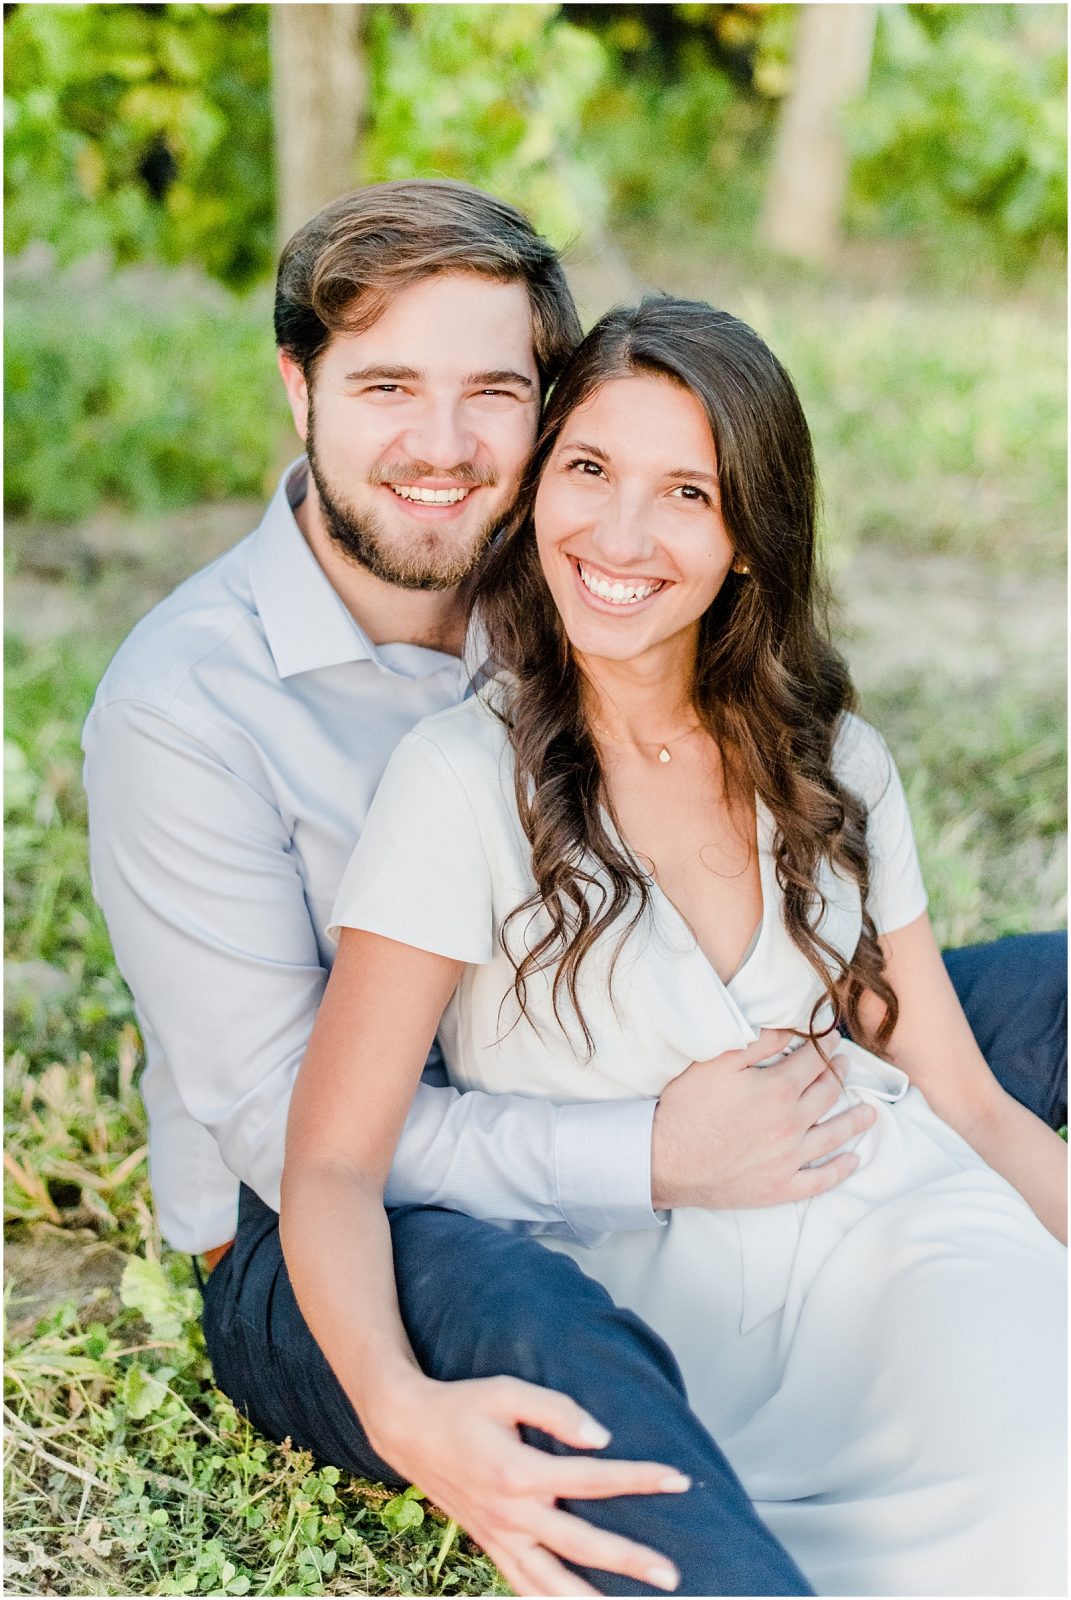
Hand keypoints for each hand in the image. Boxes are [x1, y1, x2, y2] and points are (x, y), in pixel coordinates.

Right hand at [366, 1372, 688, 1595]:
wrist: (409, 1431)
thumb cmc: (462, 1406)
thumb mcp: (507, 1391)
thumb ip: (556, 1411)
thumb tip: (601, 1438)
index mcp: (519, 1472)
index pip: (592, 1479)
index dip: (638, 1478)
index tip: (679, 1479)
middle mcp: (512, 1513)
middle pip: (582, 1545)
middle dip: (631, 1560)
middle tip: (673, 1574)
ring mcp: (500, 1537)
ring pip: (552, 1583)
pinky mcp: (491, 1546)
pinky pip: (525, 1586)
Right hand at [651, 1031, 874, 1209]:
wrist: (664, 1160)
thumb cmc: (686, 1108)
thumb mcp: (716, 1062)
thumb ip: (757, 1043)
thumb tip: (790, 1029)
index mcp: (777, 1090)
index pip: (813, 1061)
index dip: (825, 1045)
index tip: (832, 1036)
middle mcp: (792, 1124)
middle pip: (827, 1094)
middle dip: (839, 1074)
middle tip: (845, 1064)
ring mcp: (789, 1158)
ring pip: (834, 1136)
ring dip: (855, 1121)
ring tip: (870, 1112)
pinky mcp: (780, 1187)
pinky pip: (820, 1180)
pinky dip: (840, 1170)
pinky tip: (851, 1161)